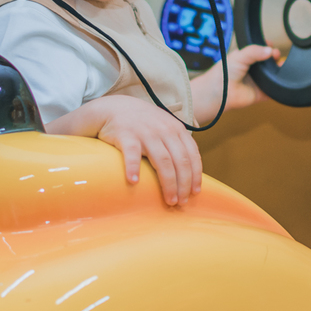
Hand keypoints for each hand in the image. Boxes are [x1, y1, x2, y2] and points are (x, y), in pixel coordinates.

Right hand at [48, 95, 200, 206]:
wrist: (114, 108)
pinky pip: (132, 154)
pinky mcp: (126, 135)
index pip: (192, 154)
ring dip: (168, 183)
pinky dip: (133, 168)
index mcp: (176, 129)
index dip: (195, 174)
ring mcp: (146, 132)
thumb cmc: (142, 124)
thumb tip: (190, 171)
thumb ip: (177, 143)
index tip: (195, 192)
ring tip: (169, 200)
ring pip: (162, 161)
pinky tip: (134, 182)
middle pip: (180, 161)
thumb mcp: (165, 127)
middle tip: (182, 202)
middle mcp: (164, 130)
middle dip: (183, 184)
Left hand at [191, 44, 278, 123]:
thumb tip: (270, 50)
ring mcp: (259, 81)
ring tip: (281, 64)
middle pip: (270, 62)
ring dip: (280, 69)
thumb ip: (254, 51)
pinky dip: (279, 85)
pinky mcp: (263, 93)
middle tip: (276, 55)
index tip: (272, 46)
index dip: (268, 48)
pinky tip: (281, 78)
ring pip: (274, 74)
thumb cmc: (225, 72)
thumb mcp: (240, 55)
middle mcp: (254, 69)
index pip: (261, 50)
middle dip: (275, 58)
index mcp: (248, 58)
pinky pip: (274, 89)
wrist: (221, 91)